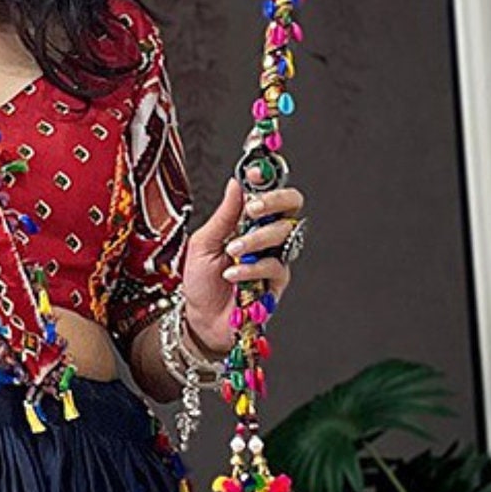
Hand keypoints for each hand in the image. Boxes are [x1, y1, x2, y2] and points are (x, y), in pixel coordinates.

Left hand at [176, 178, 306, 349]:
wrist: (200, 318)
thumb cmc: (202, 281)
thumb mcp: (204, 243)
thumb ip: (223, 215)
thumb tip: (235, 183)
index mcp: (249, 222)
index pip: (268, 193)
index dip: (265, 179)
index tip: (252, 173)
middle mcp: (267, 236)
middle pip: (291, 206)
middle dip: (274, 201)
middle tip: (252, 209)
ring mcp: (275, 257)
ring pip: (283, 234)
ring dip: (256, 239)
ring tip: (232, 251)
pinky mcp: (277, 282)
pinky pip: (275, 267)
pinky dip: (252, 268)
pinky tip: (232, 274)